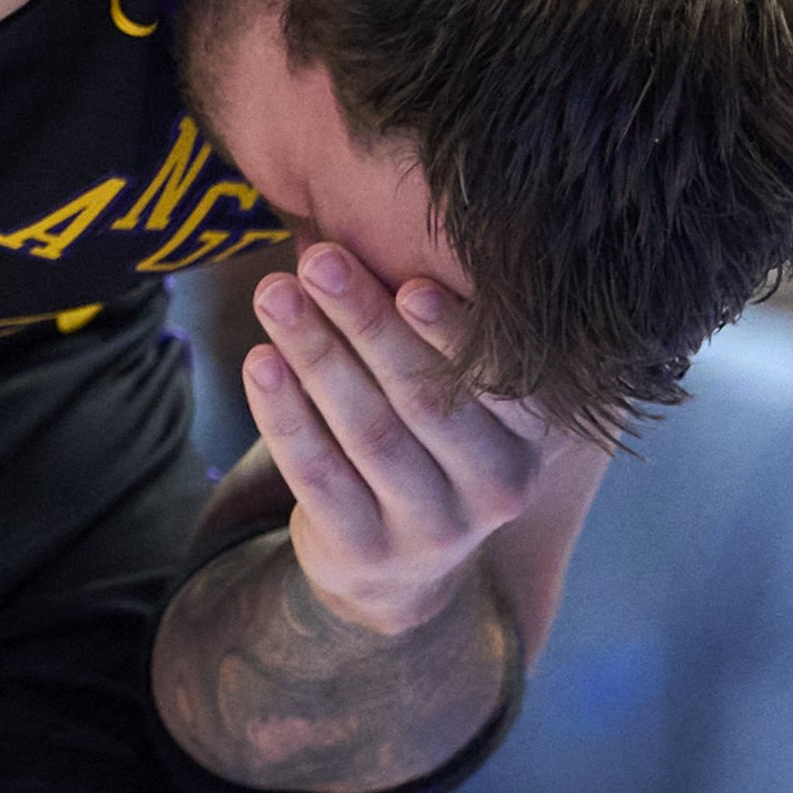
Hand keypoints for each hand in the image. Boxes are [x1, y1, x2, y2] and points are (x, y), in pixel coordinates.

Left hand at [243, 249, 584, 640]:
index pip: (500, 379)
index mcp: (532, 436)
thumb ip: (429, 327)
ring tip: (274, 295)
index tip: (409, 282)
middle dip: (366, 321)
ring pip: (367, 431)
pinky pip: (318, 475)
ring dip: (316, 355)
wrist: (397, 567)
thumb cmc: (424, 442)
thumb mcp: (451, 392)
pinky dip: (284, 414)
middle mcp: (497, 487)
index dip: (455, 332)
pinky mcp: (366, 552)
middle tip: (319, 261)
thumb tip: (372, 224)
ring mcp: (432, 529)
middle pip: (425, 397)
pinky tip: (260, 362)